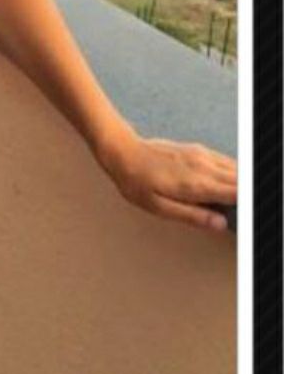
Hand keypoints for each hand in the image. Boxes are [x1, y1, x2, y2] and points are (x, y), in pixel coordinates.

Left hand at [95, 131, 236, 233]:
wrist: (123, 151)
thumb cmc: (137, 182)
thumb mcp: (158, 207)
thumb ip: (192, 216)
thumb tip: (220, 224)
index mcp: (196, 185)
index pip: (238, 193)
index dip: (248, 206)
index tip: (248, 217)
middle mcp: (204, 167)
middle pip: (242, 180)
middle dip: (249, 195)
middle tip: (244, 211)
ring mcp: (202, 155)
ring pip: (237, 169)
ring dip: (243, 183)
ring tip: (237, 201)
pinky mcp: (197, 149)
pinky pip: (225, 160)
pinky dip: (234, 172)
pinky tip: (229, 183)